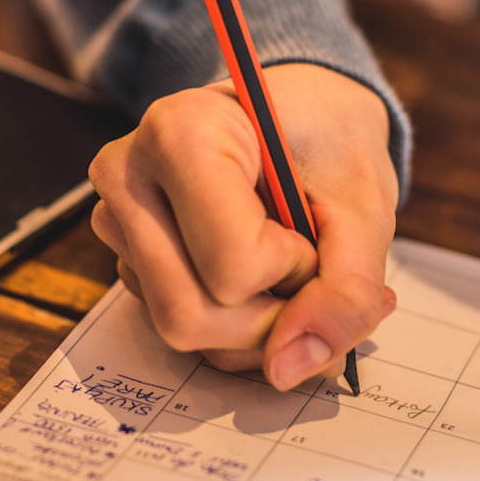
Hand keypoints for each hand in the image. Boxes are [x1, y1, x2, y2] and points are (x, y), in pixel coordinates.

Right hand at [88, 63, 398, 388]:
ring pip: (179, 329)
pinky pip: (175, 324)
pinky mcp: (124, 253)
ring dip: (254, 324)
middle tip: (308, 271)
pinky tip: (259, 279)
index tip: (311, 228)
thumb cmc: (329, 140)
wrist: (303, 112)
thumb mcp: (363, 207)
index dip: (294, 270)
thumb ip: (345, 291)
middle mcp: (127, 175)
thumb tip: (289, 368)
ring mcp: (115, 219)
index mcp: (180, 135)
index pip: (231, 268)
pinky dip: (233, 323)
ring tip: (286, 268)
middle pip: (187, 316)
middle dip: (269, 319)